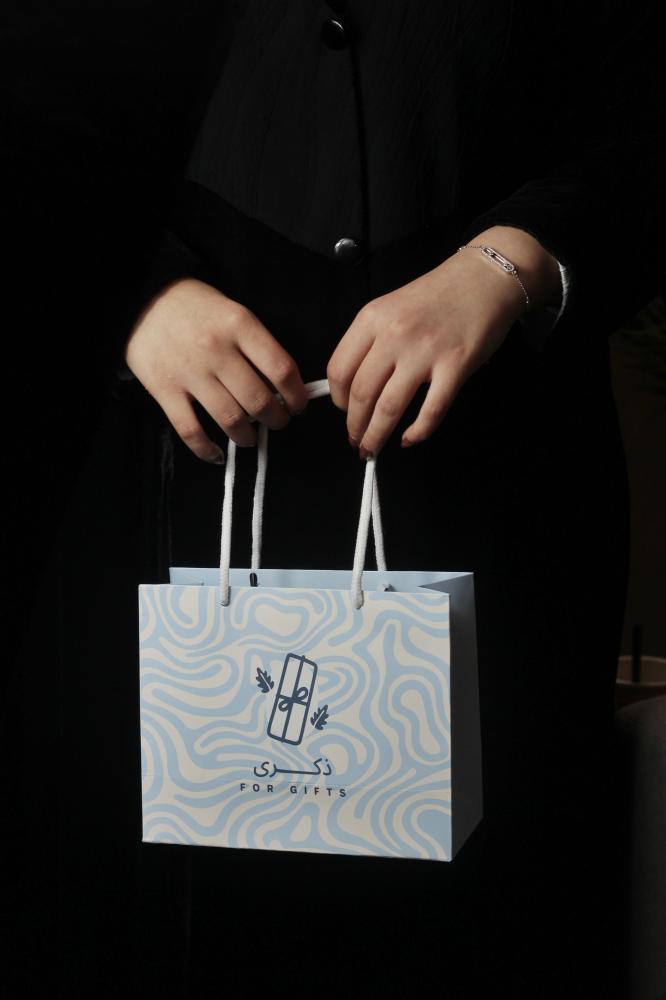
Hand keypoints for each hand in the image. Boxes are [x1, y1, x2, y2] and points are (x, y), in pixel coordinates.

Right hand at [124, 278, 307, 461]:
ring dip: (246, 436)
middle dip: (275, 420)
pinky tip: (216, 453)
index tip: (298, 405)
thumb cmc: (195, 307)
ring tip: (249, 437)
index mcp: (240, 325)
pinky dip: (206, 449)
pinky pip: (190, 430)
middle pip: (259, 400)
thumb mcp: (233, 312)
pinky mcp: (164, 389)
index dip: (297, 395)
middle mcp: (217, 349)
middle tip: (277, 422)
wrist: (142, 299)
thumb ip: (255, 345)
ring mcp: (190, 372)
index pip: (281, 369)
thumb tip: (279, 386)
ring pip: (230, 418)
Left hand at [326, 225, 561, 455]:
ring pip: (389, 407)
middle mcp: (394, 335)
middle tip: (356, 439)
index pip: (339, 369)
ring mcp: (425, 352)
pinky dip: (417, 432)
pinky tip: (409, 439)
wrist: (485, 278)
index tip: (343, 411)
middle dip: (355, 425)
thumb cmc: (438, 295)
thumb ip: (371, 342)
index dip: (337, 399)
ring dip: (376, 435)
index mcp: (372, 318)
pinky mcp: (455, 367)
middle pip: (361, 393)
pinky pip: (431, 411)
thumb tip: (352, 387)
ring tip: (372, 448)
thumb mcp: (391, 308)